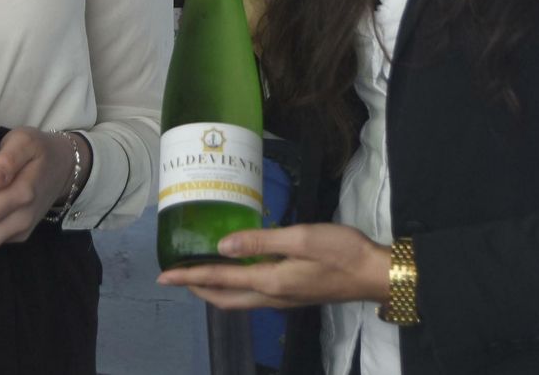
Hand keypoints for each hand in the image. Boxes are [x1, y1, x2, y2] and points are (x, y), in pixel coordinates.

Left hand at [155, 224, 392, 310]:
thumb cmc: (340, 252)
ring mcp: (283, 299)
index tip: (163, 276)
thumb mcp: (300, 238)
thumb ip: (260, 241)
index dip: (189, 277)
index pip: (219, 281)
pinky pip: (253, 295)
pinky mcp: (293, 295)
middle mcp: (272, 296)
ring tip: (198, 275)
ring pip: (238, 300)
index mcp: (270, 281)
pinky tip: (237, 270)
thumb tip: (222, 246)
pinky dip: (235, 286)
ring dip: (214, 290)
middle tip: (175, 276)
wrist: (374, 274)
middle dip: (196, 289)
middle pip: (224, 298)